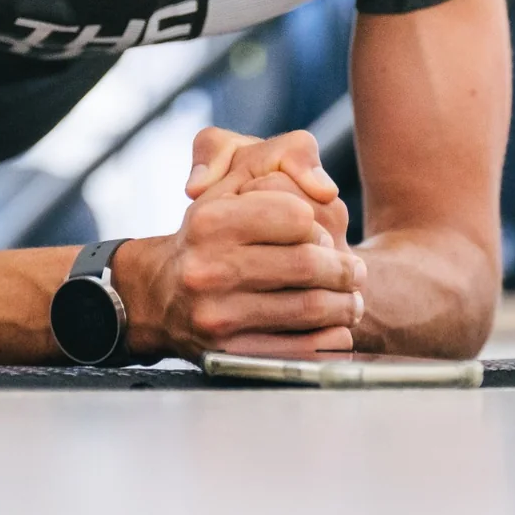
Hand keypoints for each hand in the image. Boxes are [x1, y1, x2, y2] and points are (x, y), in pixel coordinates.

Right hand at [119, 143, 365, 359]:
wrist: (159, 297)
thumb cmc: (209, 235)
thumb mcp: (229, 183)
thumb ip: (281, 159)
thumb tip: (326, 189)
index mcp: (209, 221)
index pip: (296, 216)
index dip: (320, 226)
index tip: (325, 237)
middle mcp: (208, 269)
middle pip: (307, 264)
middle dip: (343, 269)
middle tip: (354, 272)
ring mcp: (217, 317)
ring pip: (310, 308)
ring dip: (344, 305)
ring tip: (350, 300)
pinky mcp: (231, 356)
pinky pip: (302, 351)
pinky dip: (330, 340)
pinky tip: (334, 329)